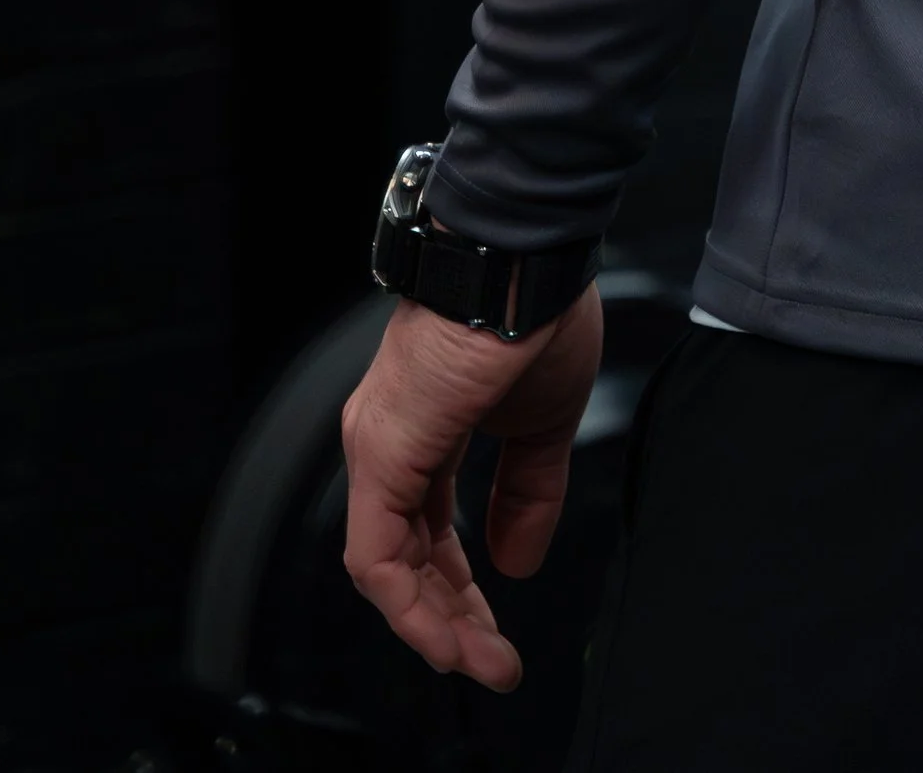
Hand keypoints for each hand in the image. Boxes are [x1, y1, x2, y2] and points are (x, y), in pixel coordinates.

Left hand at [340, 284, 603, 687]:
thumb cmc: (536, 312)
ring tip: (481, 662)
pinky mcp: (380, 454)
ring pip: (388, 565)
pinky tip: (445, 636)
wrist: (524, 258)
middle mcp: (389, 441)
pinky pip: (377, 555)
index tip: (499, 632)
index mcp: (426, 429)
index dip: (464, 588)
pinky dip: (408, 606)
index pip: (432, 532)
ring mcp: (377, 447)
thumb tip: (518, 560)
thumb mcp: (545, 420)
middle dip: (452, 619)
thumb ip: (529, 491)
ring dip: (435, 624)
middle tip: (492, 664)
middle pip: (408, 557)